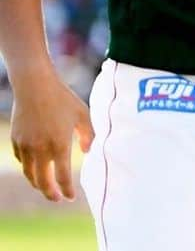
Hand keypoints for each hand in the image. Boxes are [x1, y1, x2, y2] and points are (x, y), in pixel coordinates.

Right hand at [10, 67, 93, 201]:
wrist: (35, 86)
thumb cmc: (63, 98)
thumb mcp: (83, 115)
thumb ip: (89, 135)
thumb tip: (89, 151)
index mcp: (59, 145)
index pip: (62, 177)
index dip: (67, 190)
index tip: (71, 197)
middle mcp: (40, 150)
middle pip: (43, 182)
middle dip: (50, 194)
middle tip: (57, 198)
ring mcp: (25, 146)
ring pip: (29, 174)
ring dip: (38, 183)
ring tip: (46, 186)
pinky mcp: (15, 141)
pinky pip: (21, 160)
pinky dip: (28, 168)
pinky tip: (35, 167)